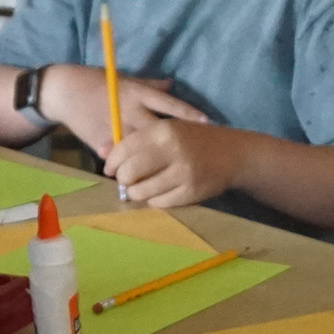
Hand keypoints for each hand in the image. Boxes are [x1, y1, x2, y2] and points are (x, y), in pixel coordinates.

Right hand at [40, 65, 207, 160]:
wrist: (63, 92)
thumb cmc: (95, 81)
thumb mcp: (124, 79)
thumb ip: (148, 85)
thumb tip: (170, 84)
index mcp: (136, 93)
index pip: (167, 104)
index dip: (187, 112)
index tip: (206, 122)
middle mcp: (129, 111)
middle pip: (158, 131)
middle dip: (176, 144)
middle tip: (196, 154)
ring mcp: (116, 129)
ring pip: (141, 149)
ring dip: (155, 161)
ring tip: (176, 170)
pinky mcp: (102, 143)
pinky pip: (123, 158)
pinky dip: (133, 166)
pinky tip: (148, 176)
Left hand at [106, 117, 256, 208]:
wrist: (232, 153)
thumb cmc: (192, 140)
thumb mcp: (165, 131)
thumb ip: (134, 140)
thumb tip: (101, 152)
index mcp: (163, 130)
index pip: (124, 149)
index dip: (112, 162)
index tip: (111, 169)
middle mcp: (173, 149)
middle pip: (130, 172)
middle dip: (124, 180)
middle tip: (127, 181)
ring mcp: (183, 172)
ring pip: (143, 191)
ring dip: (137, 193)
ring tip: (141, 188)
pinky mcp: (192, 192)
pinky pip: (160, 203)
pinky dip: (155, 200)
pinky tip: (160, 192)